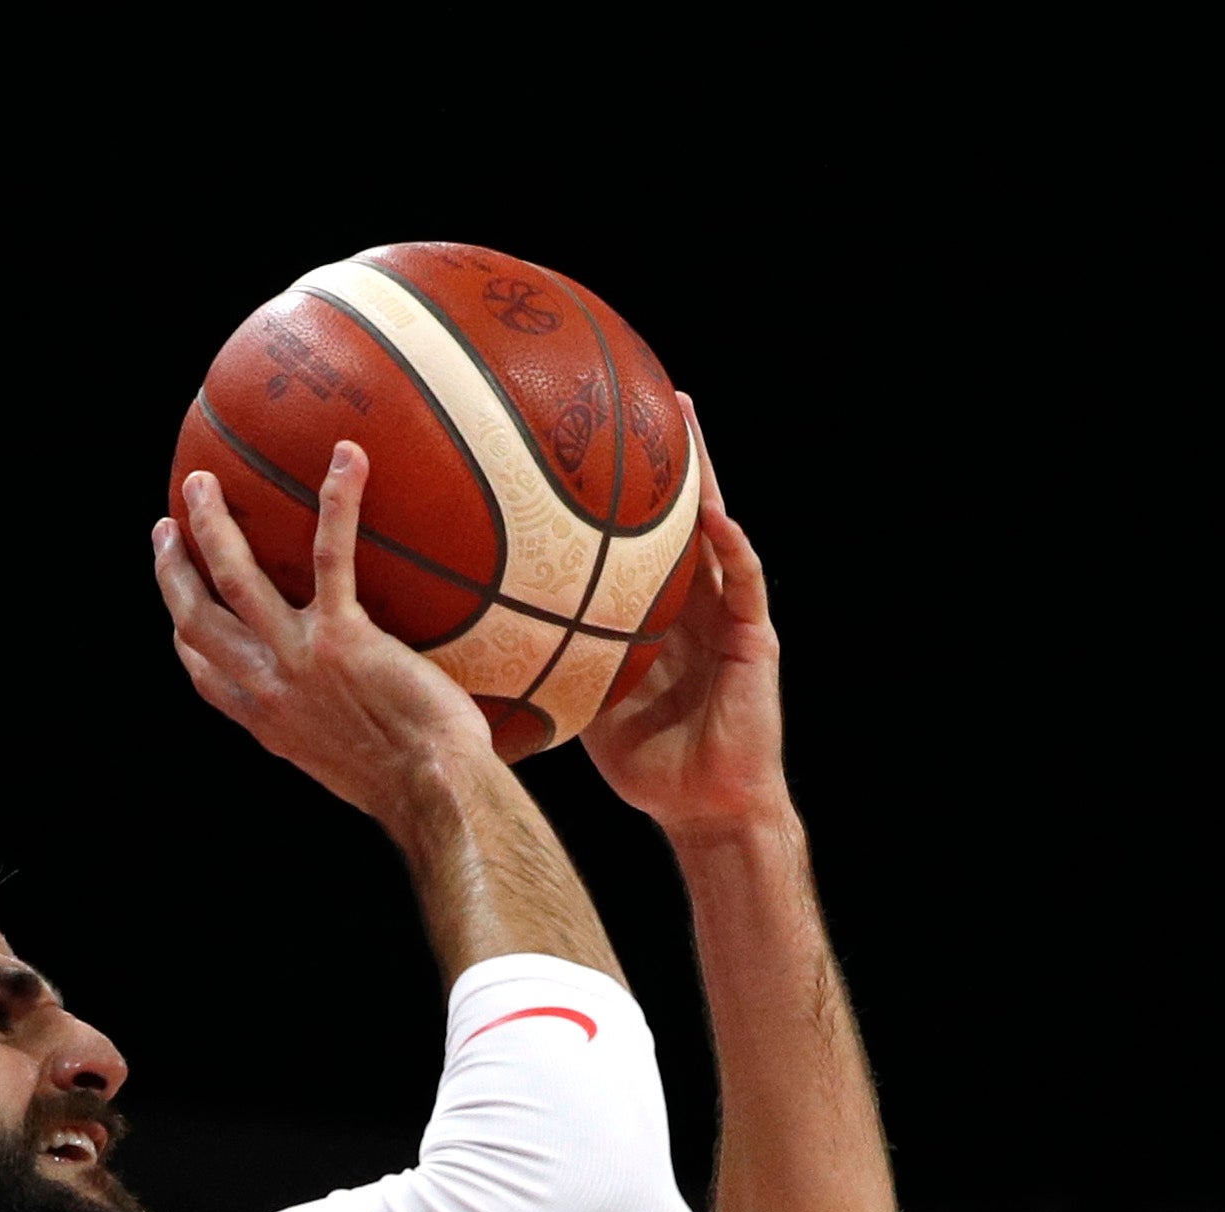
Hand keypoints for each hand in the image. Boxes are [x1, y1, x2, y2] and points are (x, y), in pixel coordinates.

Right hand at [157, 446, 496, 820]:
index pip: (202, 670)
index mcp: (264, 719)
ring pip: (234, 576)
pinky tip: (347, 459)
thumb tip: (348, 710)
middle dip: (172, 568)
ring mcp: (298, 658)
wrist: (433, 792)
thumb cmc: (412, 786)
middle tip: (166, 526)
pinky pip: (330, 555)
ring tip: (202, 482)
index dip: (183, 632)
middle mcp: (267, 687)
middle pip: (196, 617)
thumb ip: (327, 728)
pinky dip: (337, 502)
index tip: (178, 606)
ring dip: (212, 525)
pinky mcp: (343, 636)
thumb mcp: (344, 765)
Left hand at [583, 401, 786, 835]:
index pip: (636, 535)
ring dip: (703, 471)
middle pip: (678, 512)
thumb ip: (544, 663)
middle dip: (666, 452)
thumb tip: (469, 646)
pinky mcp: (755, 639)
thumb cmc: (645, 764)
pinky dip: (732, 548)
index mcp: (655, 612)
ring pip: (716, 527)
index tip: (590, 432)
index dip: (620, 487)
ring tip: (683, 414)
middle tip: (641, 390)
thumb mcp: (582, 700)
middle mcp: (693, 601)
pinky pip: (744, 582)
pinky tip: (716, 516)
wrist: (703, 808)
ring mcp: (727, 614)